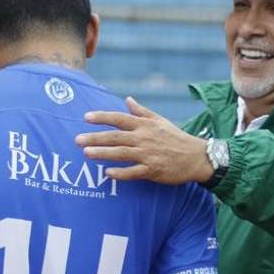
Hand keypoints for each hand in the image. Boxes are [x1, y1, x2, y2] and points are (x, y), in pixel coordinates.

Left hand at [78, 97, 214, 184]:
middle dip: (95, 138)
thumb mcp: (160, 121)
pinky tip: (107, 173)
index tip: (86, 117)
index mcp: (145, 125)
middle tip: (77, 140)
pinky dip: (120, 173)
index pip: (120, 118)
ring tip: (86, 154)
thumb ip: (141, 111)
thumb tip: (127, 100)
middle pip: (116, 136)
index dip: (102, 117)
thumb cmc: (176, 138)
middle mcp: (144, 138)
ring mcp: (148, 155)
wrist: (196, 157)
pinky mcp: (152, 170)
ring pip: (121, 153)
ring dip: (103, 154)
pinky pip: (133, 172)